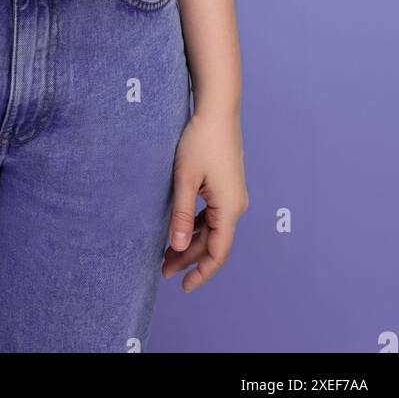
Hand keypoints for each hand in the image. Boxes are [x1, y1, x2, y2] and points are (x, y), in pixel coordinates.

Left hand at [162, 108, 249, 291]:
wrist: (218, 110)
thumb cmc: (201, 140)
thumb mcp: (185, 179)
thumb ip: (181, 215)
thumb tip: (175, 247)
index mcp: (230, 208)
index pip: (218, 252)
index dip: (202, 273)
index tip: (184, 287)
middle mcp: (236, 205)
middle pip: (213, 242)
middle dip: (189, 258)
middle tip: (162, 269)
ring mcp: (232, 196)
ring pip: (211, 229)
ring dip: (190, 242)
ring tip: (165, 253)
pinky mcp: (226, 186)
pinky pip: (212, 215)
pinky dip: (195, 225)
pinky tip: (178, 229)